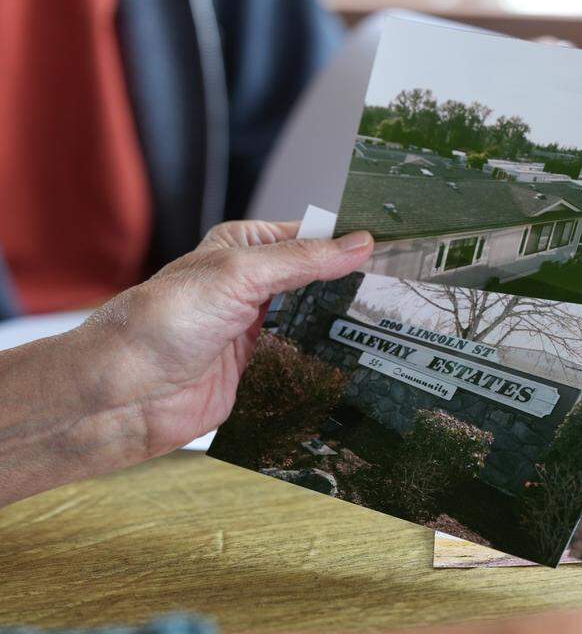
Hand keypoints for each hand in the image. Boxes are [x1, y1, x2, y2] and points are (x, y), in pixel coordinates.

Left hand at [80, 221, 373, 458]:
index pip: (312, 238)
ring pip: (316, 324)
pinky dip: (328, 364)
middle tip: (405, 292)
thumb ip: (302, 261)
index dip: (352, 243)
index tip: (398, 251)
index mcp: (245, 249)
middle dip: (355, 288)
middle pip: (320, 282)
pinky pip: (305, 362)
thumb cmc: (161, 324)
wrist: (124, 396)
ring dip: (344, 329)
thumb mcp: (238, 276)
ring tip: (395, 328)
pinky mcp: (259, 370)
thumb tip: (360, 243)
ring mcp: (257, 330)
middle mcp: (253, 287)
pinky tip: (360, 365)